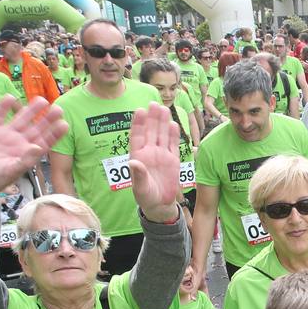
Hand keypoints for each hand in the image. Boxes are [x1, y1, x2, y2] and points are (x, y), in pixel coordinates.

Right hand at [0, 97, 66, 199]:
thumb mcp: (10, 172)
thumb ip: (24, 160)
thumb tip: (38, 148)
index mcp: (27, 153)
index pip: (45, 141)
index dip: (55, 133)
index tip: (64, 125)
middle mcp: (19, 141)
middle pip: (36, 127)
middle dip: (47, 119)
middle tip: (59, 109)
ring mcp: (6, 133)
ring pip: (21, 118)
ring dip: (31, 110)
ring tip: (42, 100)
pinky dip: (4, 106)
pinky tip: (10, 97)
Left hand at [127, 104, 181, 221]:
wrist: (160, 205)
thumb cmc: (146, 197)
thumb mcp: (140, 188)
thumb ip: (138, 175)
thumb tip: (133, 162)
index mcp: (138, 156)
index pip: (137, 136)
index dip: (138, 124)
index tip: (139, 110)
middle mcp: (150, 152)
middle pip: (150, 132)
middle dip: (151, 118)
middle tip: (153, 103)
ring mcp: (161, 155)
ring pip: (162, 135)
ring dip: (162, 123)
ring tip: (163, 109)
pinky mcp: (173, 159)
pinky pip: (173, 144)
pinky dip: (173, 135)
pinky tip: (173, 124)